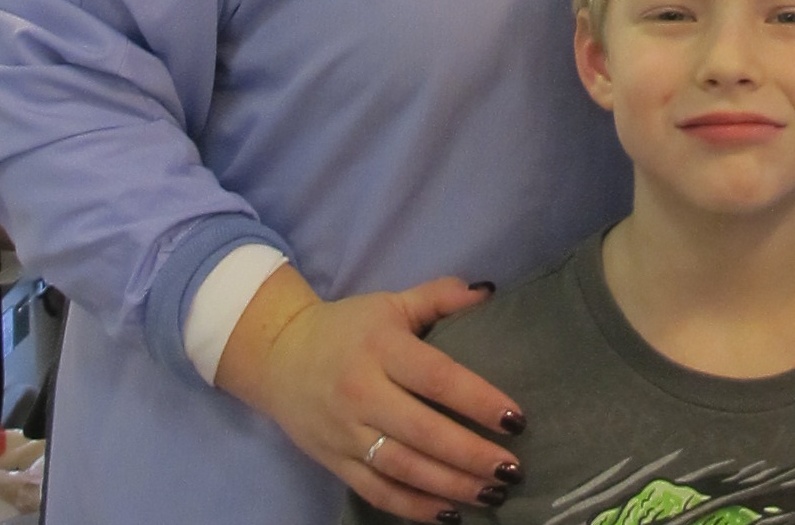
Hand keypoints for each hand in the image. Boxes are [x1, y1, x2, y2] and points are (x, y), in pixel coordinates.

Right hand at [215, 265, 522, 521]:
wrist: (277, 355)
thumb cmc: (347, 329)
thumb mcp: (390, 303)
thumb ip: (439, 297)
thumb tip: (488, 292)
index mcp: (381, 348)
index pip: (437, 378)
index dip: (478, 400)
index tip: (517, 419)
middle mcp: (362, 393)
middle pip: (424, 432)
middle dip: (472, 455)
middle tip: (513, 469)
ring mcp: (346, 433)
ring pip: (403, 468)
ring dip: (450, 486)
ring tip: (492, 494)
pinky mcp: (335, 462)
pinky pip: (377, 491)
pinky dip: (413, 507)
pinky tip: (449, 512)